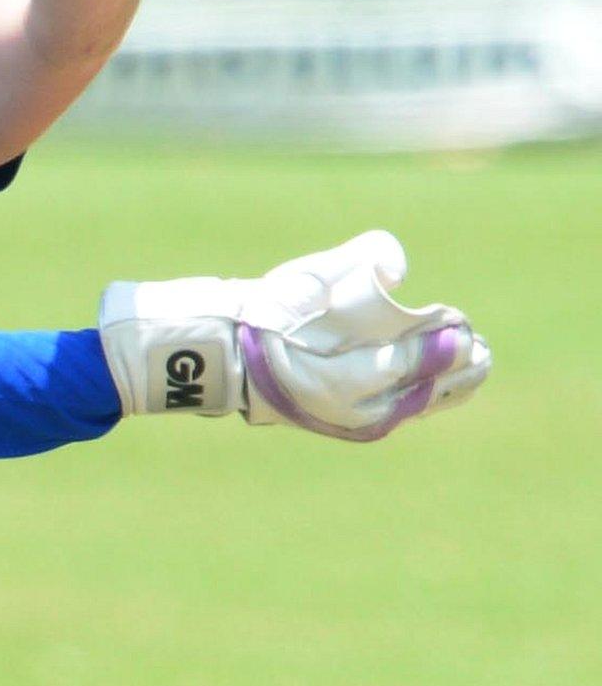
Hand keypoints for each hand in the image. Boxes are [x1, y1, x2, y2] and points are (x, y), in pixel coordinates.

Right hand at [98, 231, 490, 440]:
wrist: (207, 354)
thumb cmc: (253, 313)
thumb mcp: (300, 281)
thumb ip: (352, 263)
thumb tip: (397, 266)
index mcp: (328, 379)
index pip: (396, 364)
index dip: (433, 346)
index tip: (459, 324)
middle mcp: (339, 408)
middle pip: (412, 392)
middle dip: (449, 370)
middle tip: (478, 346)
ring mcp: (339, 419)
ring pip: (407, 406)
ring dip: (444, 387)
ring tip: (474, 365)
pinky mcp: (338, 421)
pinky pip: (393, 412)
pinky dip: (421, 397)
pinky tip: (442, 385)